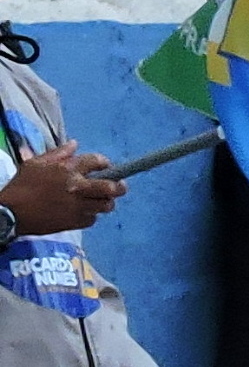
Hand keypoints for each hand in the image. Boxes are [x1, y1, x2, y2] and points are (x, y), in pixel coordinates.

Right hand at [2, 141, 119, 235]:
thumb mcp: (35, 164)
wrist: (10, 212)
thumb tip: (75, 144)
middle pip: (112, 187)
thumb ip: (58, 153)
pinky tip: (84, 212)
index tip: (106, 167)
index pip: (98, 162)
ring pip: (106, 205)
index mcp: (68, 169)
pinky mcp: (74, 222)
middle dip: (120, 186)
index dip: (105, 164)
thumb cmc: (22, 186)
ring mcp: (78, 206)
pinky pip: (93, 219)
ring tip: (102, 201)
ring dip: (106, 202)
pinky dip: (91, 216)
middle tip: (120, 187)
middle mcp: (77, 187)